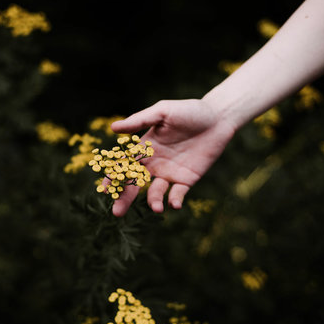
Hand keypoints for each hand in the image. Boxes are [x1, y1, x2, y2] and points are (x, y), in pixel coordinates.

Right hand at [110, 99, 235, 216]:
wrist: (217, 118)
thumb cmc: (188, 111)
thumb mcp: (163, 112)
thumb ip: (140, 120)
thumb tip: (113, 128)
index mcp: (144, 148)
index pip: (124, 165)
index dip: (114, 177)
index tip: (105, 189)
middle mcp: (154, 163)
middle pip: (134, 184)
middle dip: (125, 198)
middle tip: (116, 212)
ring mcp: (170, 173)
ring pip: (155, 192)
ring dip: (153, 201)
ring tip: (156, 207)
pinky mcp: (187, 179)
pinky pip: (178, 193)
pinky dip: (175, 200)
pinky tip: (174, 204)